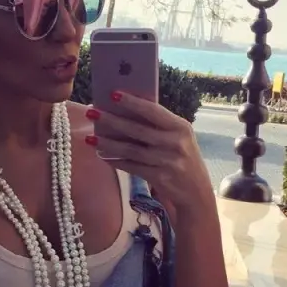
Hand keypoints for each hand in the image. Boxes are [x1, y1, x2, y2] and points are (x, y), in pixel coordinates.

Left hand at [85, 92, 210, 214]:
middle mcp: (175, 143)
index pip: (153, 111)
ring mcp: (167, 161)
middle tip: (91, 113)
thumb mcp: (179, 138)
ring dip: (108, 144)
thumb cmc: (183, 158)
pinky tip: (102, 156)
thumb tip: (126, 110)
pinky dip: (116, 161)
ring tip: (90, 138)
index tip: (113, 94)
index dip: (132, 102)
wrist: (196, 192)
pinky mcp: (159, 177)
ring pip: (131, 150)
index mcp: (180, 127)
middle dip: (111, 120)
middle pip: (137, 130)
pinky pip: (132, 167)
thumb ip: (160, 125)